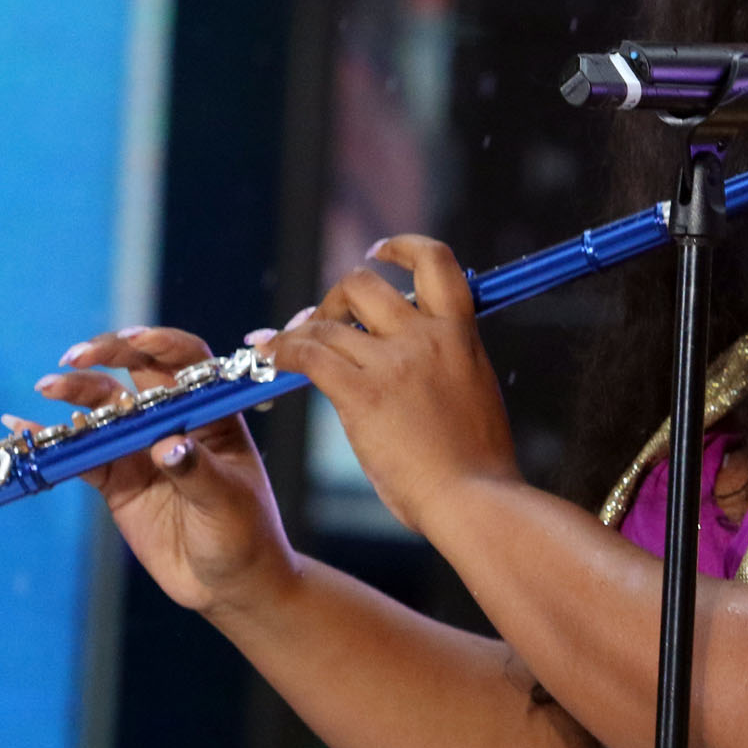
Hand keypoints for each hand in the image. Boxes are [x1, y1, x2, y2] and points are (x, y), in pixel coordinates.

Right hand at [25, 326, 293, 613]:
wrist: (228, 585)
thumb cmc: (244, 536)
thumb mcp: (228, 502)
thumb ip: (196, 471)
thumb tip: (166, 446)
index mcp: (211, 414)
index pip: (188, 361)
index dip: (161, 343)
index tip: (134, 339)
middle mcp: (173, 421)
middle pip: (136, 372)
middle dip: (105, 356)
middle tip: (74, 357)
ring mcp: (141, 448)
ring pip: (103, 409)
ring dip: (75, 393)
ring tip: (48, 387)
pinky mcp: (117, 480)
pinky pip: (81, 454)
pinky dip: (54, 441)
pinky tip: (23, 429)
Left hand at [269, 236, 520, 534]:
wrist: (475, 500)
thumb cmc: (478, 465)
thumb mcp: (475, 392)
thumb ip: (448, 364)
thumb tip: (420, 361)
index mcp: (460, 334)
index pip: (436, 261)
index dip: (402, 247)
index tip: (378, 252)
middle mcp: (426, 337)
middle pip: (365, 284)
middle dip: (335, 298)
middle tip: (323, 322)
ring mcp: (394, 363)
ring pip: (328, 322)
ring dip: (300, 330)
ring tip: (283, 346)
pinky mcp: (363, 395)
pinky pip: (309, 356)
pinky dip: (282, 352)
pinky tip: (269, 359)